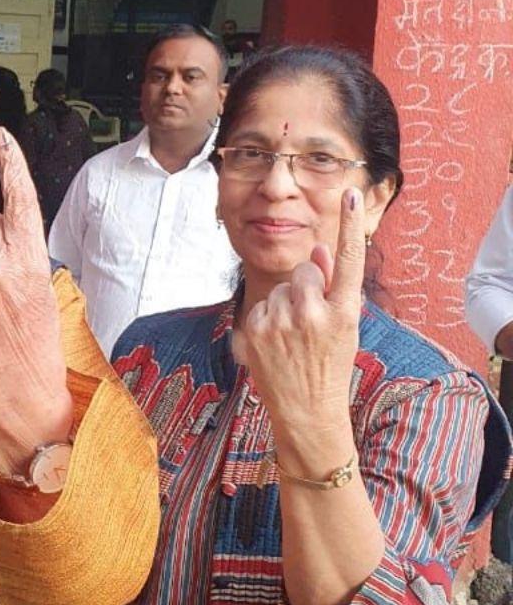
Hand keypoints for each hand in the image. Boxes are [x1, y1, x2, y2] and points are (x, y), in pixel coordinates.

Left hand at [232, 189, 365, 437]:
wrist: (306, 411)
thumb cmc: (329, 366)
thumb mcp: (343, 327)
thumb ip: (331, 286)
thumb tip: (317, 249)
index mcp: (343, 311)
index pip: (349, 258)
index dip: (350, 224)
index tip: (352, 193)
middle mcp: (311, 313)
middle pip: (303, 272)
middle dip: (306, 287)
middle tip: (311, 322)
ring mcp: (280, 322)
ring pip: (279, 289)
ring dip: (284, 305)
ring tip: (294, 337)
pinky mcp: (253, 331)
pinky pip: (260, 307)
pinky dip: (266, 319)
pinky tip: (277, 344)